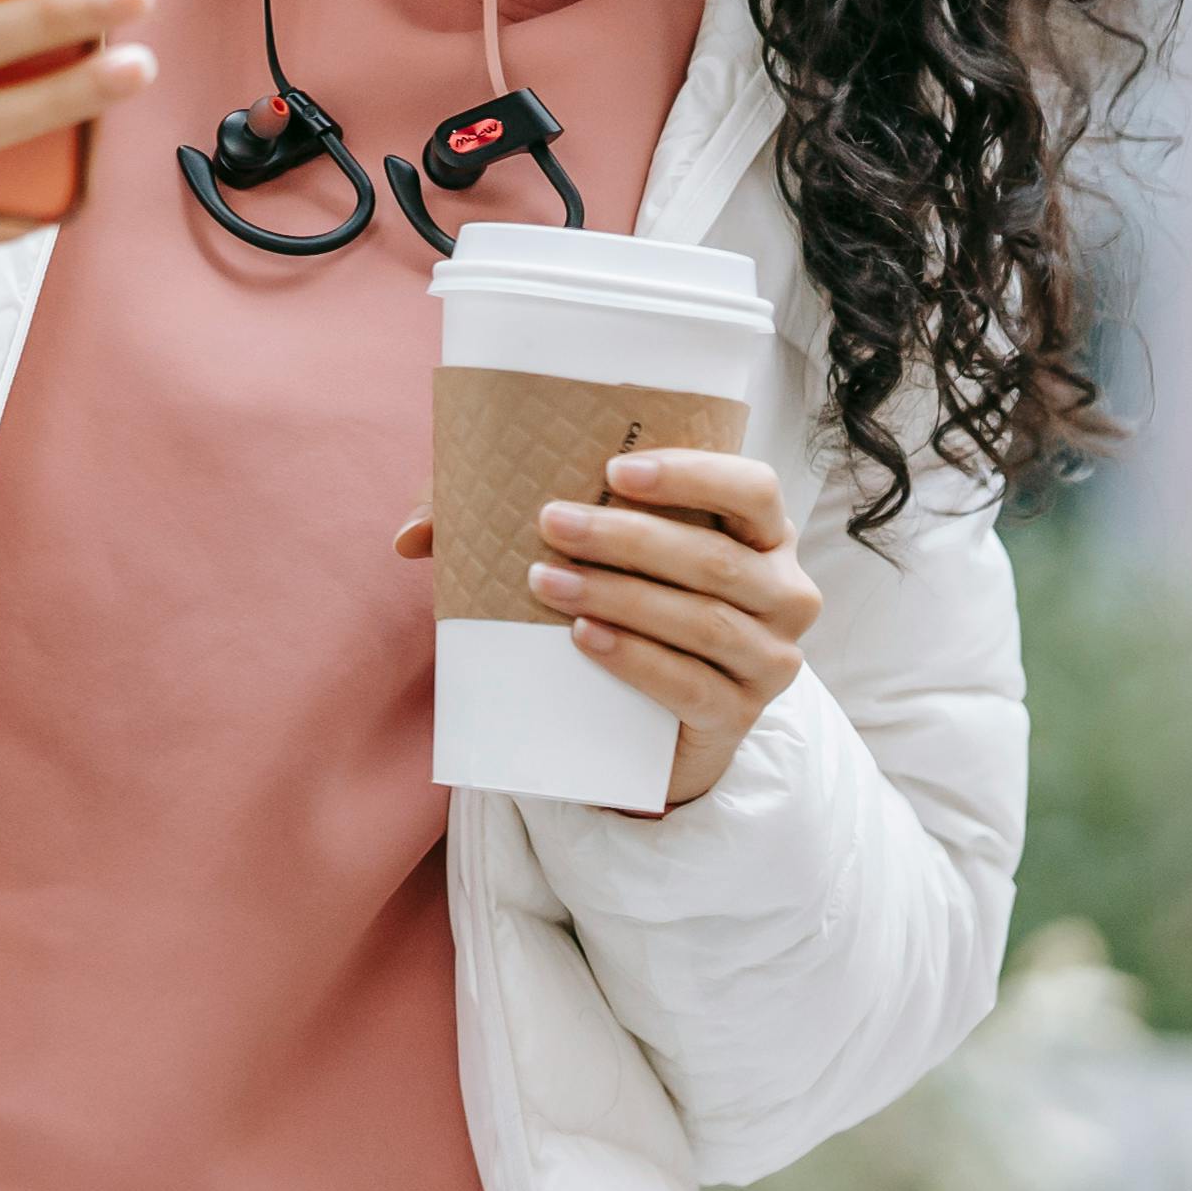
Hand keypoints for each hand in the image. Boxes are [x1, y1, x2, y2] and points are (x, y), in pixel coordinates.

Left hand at [388, 450, 819, 804]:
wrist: (657, 719)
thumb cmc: (629, 606)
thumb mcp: (591, 556)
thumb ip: (507, 524)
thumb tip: (407, 536)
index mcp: (762, 533)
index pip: (753, 488)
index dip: (693, 473)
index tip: (614, 471)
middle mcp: (784, 591)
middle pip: (714, 557)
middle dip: (628, 537)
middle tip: (551, 523)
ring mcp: (771, 659)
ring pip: (702, 620)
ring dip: (620, 595)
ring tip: (547, 581)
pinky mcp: (739, 715)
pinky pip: (691, 684)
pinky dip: (636, 658)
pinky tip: (584, 638)